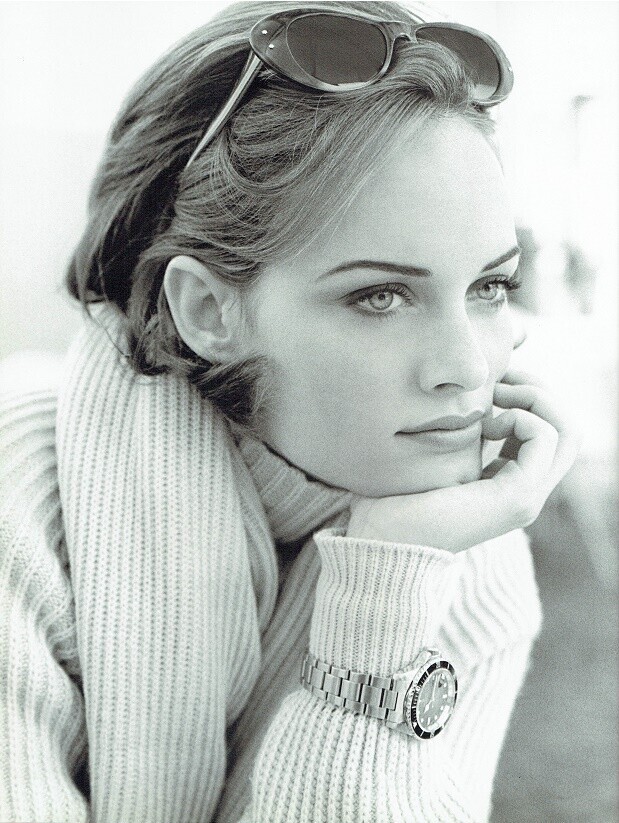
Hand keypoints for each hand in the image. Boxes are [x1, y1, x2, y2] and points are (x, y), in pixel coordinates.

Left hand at [346, 370, 580, 552]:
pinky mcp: (516, 498)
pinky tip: (487, 423)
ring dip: (534, 400)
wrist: (381, 538)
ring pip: (566, 432)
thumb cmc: (394, 496)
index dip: (529, 397)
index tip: (495, 382)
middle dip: (539, 393)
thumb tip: (470, 398)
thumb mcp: (435, 454)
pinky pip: (545, 439)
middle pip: (568, 430)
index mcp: (508, 482)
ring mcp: (525, 498)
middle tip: (502, 381)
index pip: (549, 432)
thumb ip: (460, 434)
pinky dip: (522, 417)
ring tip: (495, 399)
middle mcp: (525, 492)